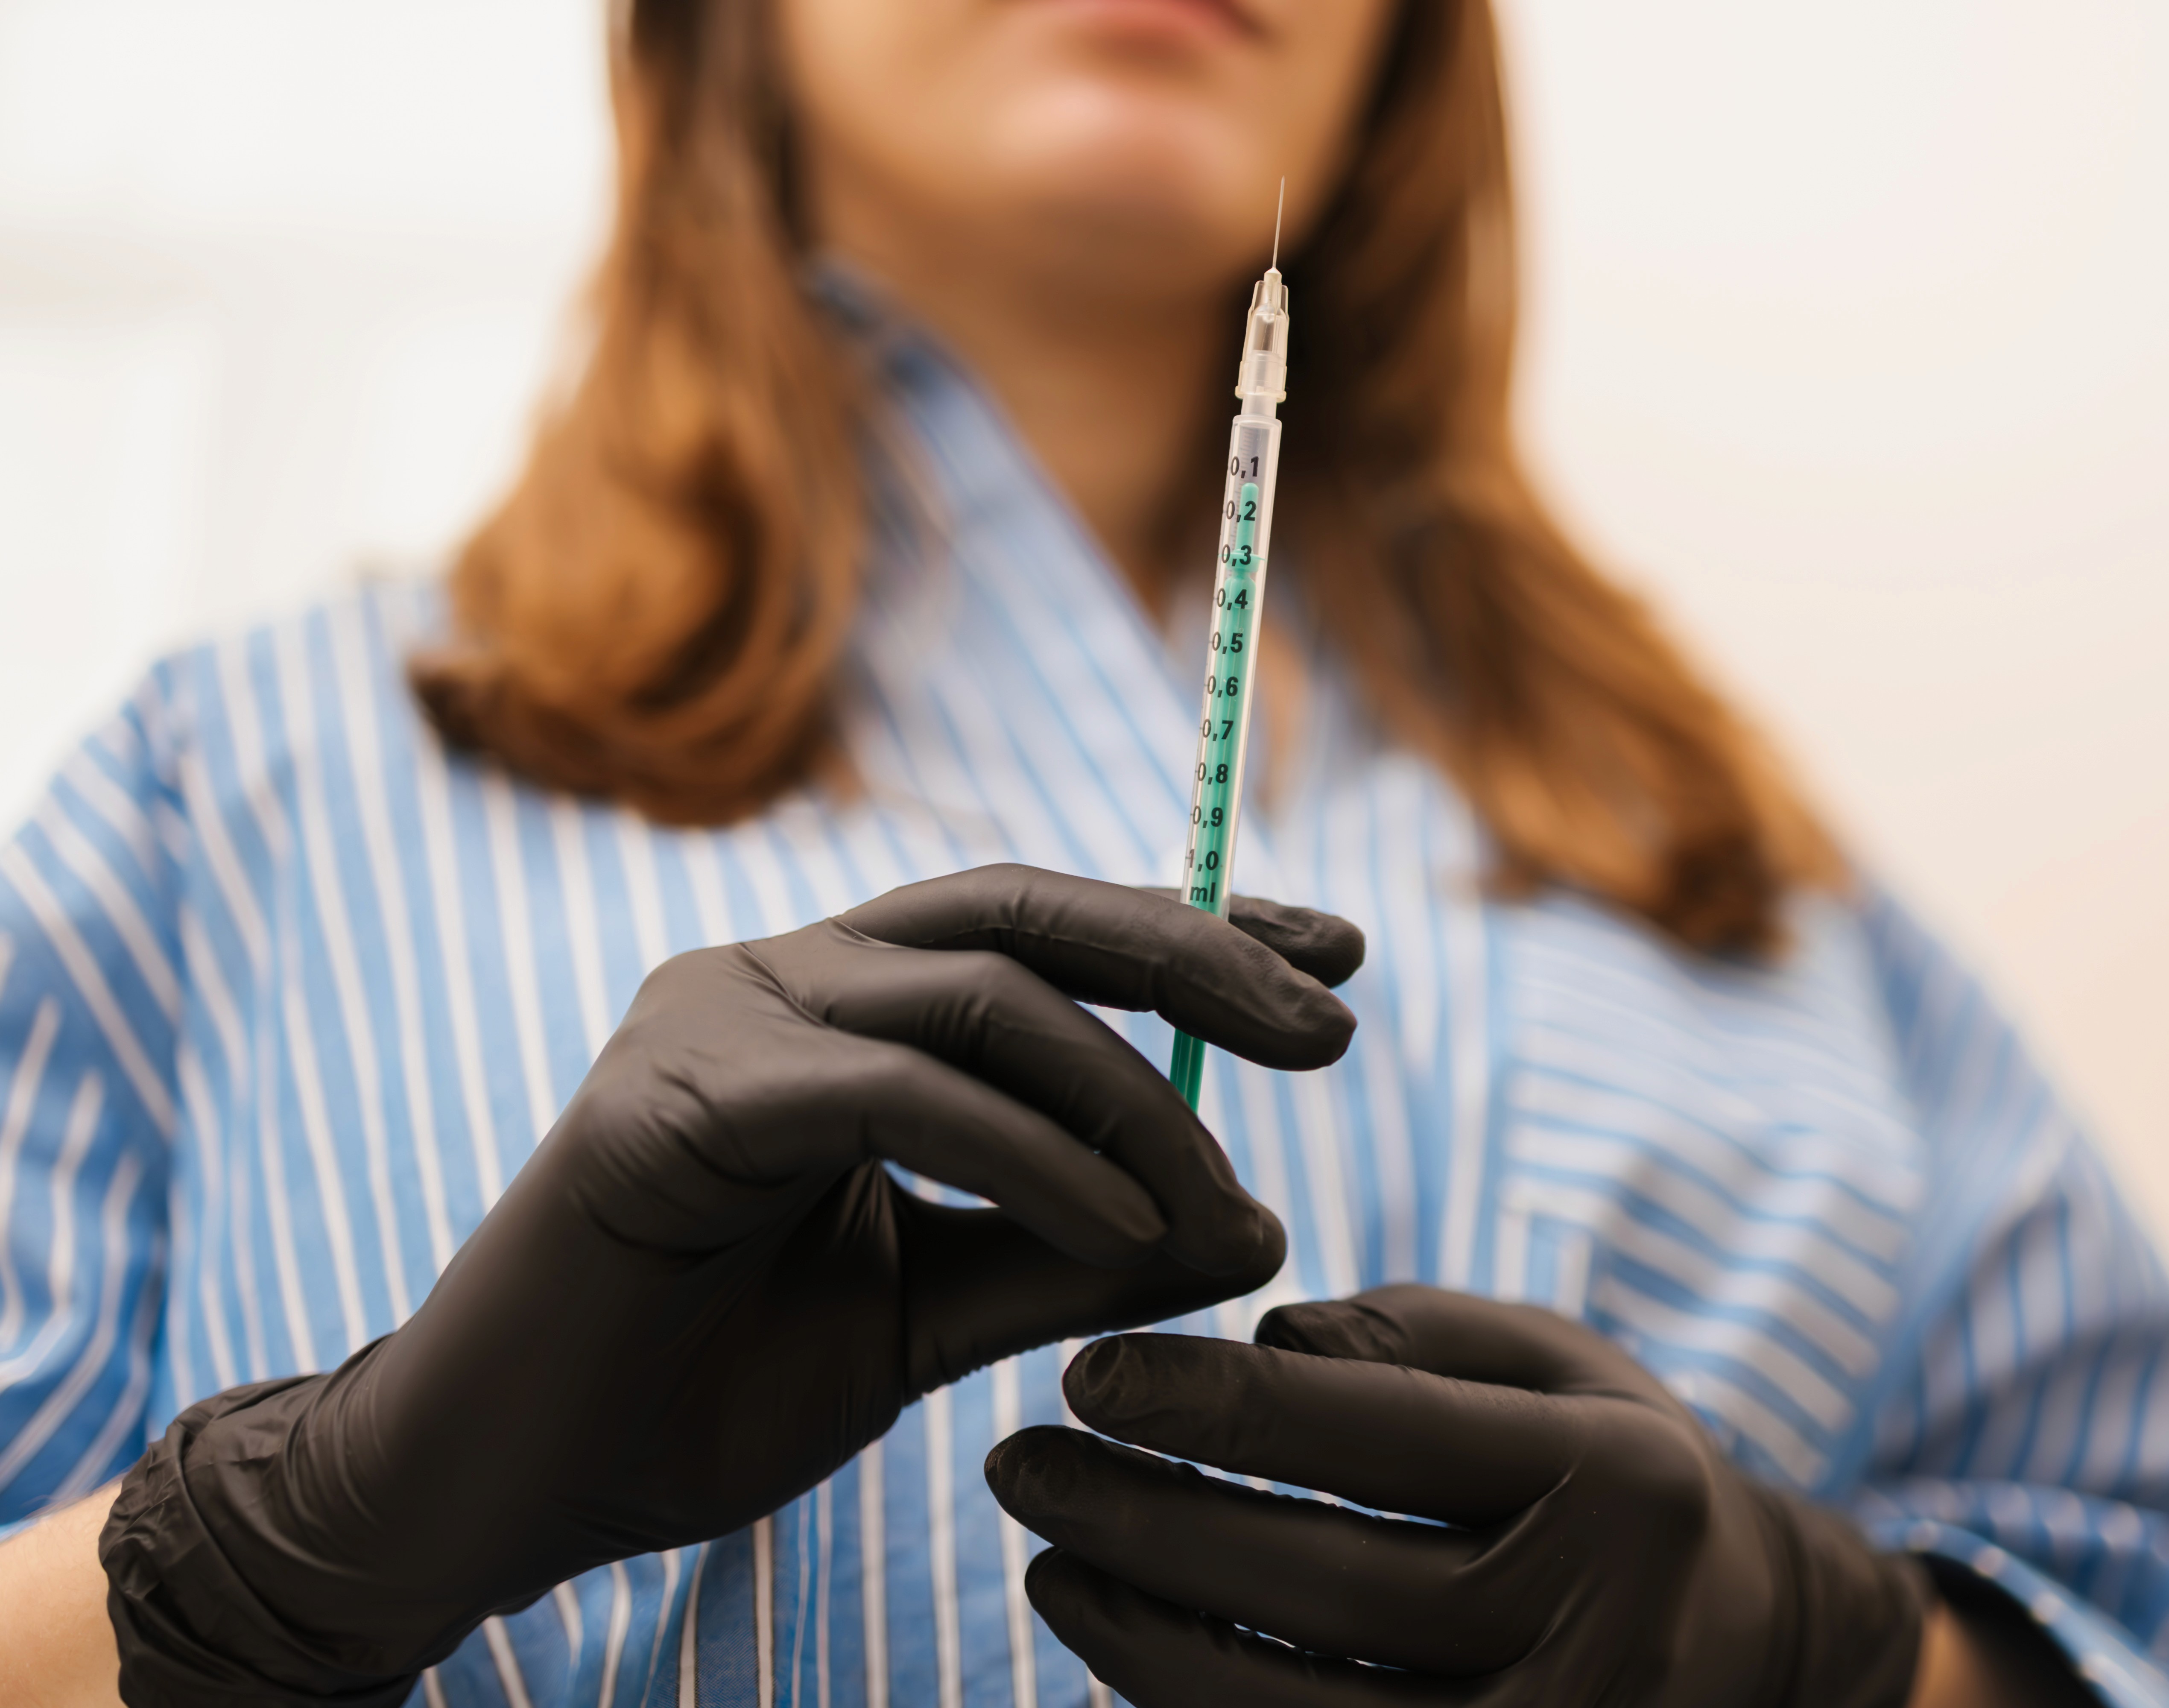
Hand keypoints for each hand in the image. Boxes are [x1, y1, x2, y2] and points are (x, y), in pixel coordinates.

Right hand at [99, 865, 1362, 1707]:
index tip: (1331, 961)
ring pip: (978, 995)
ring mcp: (715, 1017)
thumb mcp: (937, 1315)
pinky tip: (1129, 1234)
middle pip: (1025, 916)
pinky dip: (1031, 1155)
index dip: (1190, 930)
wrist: (517, 1485)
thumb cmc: (710, 1390)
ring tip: (1220, 1202)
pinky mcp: (669, 1094)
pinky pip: (896, 1091)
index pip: (1041, 932)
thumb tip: (1257, 1227)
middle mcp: (775, 975)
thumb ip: (1079, 1260)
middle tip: (1335, 1024)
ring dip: (1127, 1097)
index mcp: (836, 1008)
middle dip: (1196, 957)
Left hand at [986, 1284, 1933, 1707]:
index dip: (1216, 1401)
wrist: (1745, 1639)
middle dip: (1150, 1522)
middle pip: (1324, 1582)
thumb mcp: (1551, 1362)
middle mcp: (1591, 1629)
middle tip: (1022, 1466)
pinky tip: (1124, 1651)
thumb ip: (1411, 1332)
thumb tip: (1258, 1337)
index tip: (1091, 1370)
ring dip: (1148, 1640)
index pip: (1376, 1434)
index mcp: (1612, 1482)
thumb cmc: (1612, 1467)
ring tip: (1050, 1565)